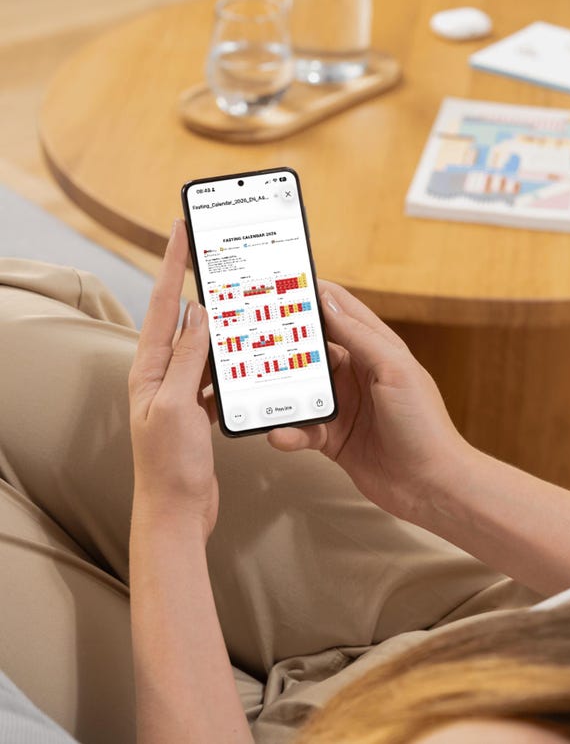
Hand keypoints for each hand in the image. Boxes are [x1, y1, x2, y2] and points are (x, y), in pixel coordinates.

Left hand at [128, 220, 217, 541]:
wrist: (177, 511)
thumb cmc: (169, 465)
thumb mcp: (177, 406)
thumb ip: (187, 358)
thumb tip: (199, 313)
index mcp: (148, 370)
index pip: (161, 304)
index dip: (170, 265)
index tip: (179, 231)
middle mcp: (159, 376)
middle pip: (182, 321)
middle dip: (199, 289)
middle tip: (220, 262)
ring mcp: (178, 393)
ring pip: (203, 348)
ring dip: (222, 328)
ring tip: (243, 308)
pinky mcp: (195, 409)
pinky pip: (214, 375)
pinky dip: (231, 363)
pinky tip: (248, 359)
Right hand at [267, 281, 471, 521]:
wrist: (431, 486)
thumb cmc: (423, 425)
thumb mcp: (394, 370)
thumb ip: (359, 335)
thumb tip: (327, 300)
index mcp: (376, 348)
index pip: (339, 310)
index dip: (312, 295)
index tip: (278, 283)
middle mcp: (357, 373)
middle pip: (312, 349)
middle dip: (283, 342)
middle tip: (250, 335)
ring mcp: (344, 405)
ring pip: (301, 389)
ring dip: (280, 391)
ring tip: (255, 389)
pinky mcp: (333, 437)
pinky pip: (302, 428)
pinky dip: (289, 430)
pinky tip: (280, 434)